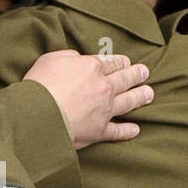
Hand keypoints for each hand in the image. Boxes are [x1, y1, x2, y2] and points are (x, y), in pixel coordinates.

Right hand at [22, 50, 151, 148]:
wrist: (38, 115)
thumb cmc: (40, 85)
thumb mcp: (50, 59)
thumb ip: (68, 56)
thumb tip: (78, 58)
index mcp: (91, 68)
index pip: (112, 62)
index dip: (120, 61)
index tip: (126, 62)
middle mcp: (103, 87)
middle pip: (125, 79)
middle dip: (136, 74)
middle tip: (144, 72)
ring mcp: (104, 110)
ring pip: (128, 102)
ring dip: (140, 97)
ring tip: (148, 94)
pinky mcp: (100, 130)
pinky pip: (117, 131)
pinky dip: (127, 131)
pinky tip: (135, 129)